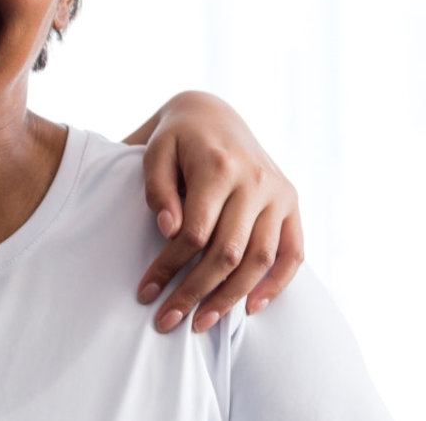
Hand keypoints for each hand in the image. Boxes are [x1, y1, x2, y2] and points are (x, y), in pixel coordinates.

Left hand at [127, 91, 302, 333]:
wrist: (213, 115)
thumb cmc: (175, 140)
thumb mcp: (154, 153)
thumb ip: (158, 190)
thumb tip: (169, 229)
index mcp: (219, 166)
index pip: (196, 231)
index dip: (169, 266)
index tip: (145, 292)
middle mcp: (256, 181)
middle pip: (228, 252)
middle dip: (196, 292)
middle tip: (168, 322)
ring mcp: (280, 193)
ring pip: (261, 258)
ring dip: (231, 297)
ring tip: (202, 324)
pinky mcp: (292, 203)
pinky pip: (293, 252)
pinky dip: (276, 284)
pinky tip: (251, 308)